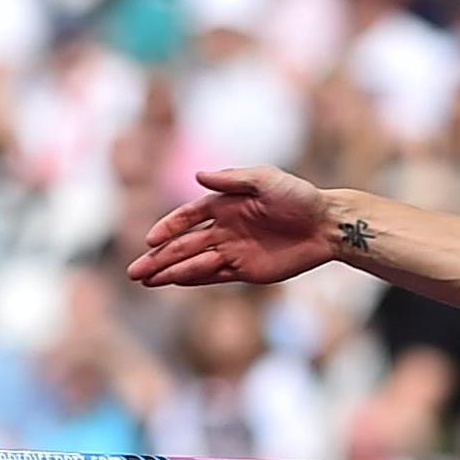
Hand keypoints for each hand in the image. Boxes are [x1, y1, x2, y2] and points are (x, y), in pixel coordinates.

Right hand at [128, 167, 340, 287]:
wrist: (326, 225)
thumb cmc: (298, 196)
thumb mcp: (266, 179)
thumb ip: (232, 179)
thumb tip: (198, 177)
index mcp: (224, 205)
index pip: (188, 218)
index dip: (168, 229)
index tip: (150, 240)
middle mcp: (224, 228)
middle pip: (184, 245)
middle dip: (158, 258)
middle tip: (133, 271)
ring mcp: (233, 251)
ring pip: (194, 263)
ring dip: (170, 272)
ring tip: (145, 281)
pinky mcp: (247, 270)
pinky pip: (215, 276)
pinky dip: (195, 279)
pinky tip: (174, 283)